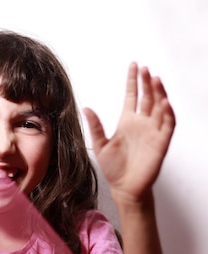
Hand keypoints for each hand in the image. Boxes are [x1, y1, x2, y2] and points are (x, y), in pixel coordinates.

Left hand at [84, 63, 175, 203]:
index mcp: (127, 122)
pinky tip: (164, 102)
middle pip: (147, 98)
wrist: (124, 188)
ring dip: (159, 93)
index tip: (134, 65)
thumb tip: (86, 108)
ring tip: (155, 79)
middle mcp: (142, 124)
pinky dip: (167, 113)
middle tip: (145, 69)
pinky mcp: (161, 143)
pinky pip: (167, 125)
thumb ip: (96, 127)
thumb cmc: (113, 168)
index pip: (132, 96)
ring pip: (159, 107)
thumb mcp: (100, 145)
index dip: (133, 81)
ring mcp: (153, 132)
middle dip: (147, 82)